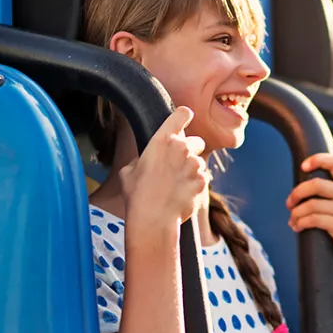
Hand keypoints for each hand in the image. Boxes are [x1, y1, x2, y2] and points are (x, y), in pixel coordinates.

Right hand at [121, 106, 208, 227]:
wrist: (153, 218)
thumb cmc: (137, 195)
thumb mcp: (129, 171)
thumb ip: (142, 159)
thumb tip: (146, 161)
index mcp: (162, 140)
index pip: (181, 114)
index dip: (184, 115)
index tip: (185, 118)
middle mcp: (182, 148)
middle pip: (196, 141)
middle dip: (191, 150)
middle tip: (179, 165)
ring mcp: (195, 164)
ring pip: (200, 161)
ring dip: (193, 169)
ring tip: (177, 185)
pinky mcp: (203, 180)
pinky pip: (204, 178)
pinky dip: (197, 184)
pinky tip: (183, 194)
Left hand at [287, 153, 332, 289]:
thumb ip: (330, 195)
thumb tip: (300, 188)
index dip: (317, 160)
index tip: (303, 167)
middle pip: (317, 183)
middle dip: (297, 193)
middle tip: (289, 204)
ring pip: (312, 204)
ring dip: (296, 213)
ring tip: (293, 221)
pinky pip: (315, 219)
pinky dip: (301, 222)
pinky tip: (297, 227)